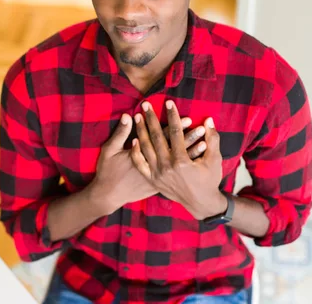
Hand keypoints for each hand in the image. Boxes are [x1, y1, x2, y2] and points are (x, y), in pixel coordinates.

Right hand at [89, 113, 207, 214]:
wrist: (109, 196)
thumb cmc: (107, 171)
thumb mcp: (109, 150)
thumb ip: (119, 133)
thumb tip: (127, 115)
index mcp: (143, 154)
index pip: (161, 136)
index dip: (172, 124)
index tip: (184, 117)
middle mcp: (153, 165)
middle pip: (173, 146)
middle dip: (186, 134)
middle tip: (198, 124)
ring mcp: (159, 176)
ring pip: (179, 159)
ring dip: (192, 147)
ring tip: (204, 136)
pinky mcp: (160, 183)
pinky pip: (179, 172)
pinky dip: (189, 163)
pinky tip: (200, 153)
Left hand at [131, 101, 226, 219]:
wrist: (201, 203)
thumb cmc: (210, 180)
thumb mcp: (215, 160)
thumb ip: (213, 139)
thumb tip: (209, 120)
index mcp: (182, 161)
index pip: (176, 132)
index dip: (173, 116)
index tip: (169, 102)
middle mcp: (167, 167)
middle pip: (157, 137)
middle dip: (151, 119)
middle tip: (146, 104)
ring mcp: (158, 174)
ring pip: (146, 149)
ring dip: (141, 131)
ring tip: (137, 117)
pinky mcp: (153, 180)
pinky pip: (141, 164)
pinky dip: (136, 152)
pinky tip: (134, 140)